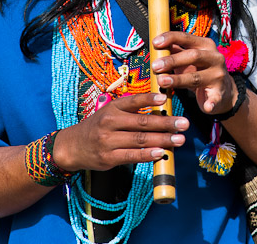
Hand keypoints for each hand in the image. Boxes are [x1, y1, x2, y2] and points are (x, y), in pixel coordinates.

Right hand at [52, 92, 188, 171]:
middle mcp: (109, 122)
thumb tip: (161, 108)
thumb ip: (132, 110)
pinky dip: (147, 155)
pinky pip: (131, 156)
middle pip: (142, 122)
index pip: (133, 101)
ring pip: (139, 140)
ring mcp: (108, 141)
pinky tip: (161, 153)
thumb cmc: (98, 127)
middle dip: (166, 123)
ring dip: (162, 140)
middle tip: (184, 123)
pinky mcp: (108, 158)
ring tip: (179, 139)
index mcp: (112, 108)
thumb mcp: (111, 112)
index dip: (149, 99)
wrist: (72, 147)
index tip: (165, 98)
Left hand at [150, 31, 237, 115]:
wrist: (223, 89)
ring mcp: (218, 76)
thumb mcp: (189, 58)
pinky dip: (211, 103)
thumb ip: (175, 50)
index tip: (155, 42)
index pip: (187, 37)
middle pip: (193, 56)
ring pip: (197, 77)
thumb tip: (156, 43)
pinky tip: (206, 106)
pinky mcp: (220, 94)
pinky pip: (215, 99)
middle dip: (172, 60)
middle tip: (155, 66)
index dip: (171, 38)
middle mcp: (215, 58)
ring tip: (162, 82)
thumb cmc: (200, 70)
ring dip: (178, 80)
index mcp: (206, 45)